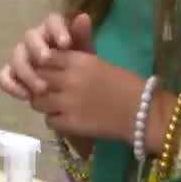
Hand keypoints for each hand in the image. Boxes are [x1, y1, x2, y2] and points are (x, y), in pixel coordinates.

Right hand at [0, 12, 94, 99]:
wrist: (73, 94)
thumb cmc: (79, 70)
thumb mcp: (85, 56)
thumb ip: (83, 37)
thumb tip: (83, 17)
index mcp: (53, 31)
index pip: (52, 21)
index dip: (57, 30)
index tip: (66, 44)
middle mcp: (34, 41)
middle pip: (30, 37)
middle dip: (37, 48)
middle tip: (46, 60)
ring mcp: (21, 58)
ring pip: (16, 58)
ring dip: (27, 72)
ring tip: (42, 89)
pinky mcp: (11, 74)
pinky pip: (3, 76)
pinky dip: (11, 85)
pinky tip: (26, 97)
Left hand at [29, 50, 144, 142]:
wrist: (143, 112)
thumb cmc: (127, 84)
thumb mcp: (99, 63)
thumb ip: (75, 60)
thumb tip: (54, 58)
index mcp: (78, 61)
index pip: (45, 58)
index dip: (43, 64)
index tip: (47, 71)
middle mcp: (68, 79)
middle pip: (37, 78)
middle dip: (38, 83)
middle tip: (47, 89)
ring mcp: (67, 102)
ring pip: (37, 101)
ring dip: (44, 103)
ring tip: (55, 105)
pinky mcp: (70, 123)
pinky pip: (49, 121)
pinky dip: (54, 120)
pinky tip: (65, 118)